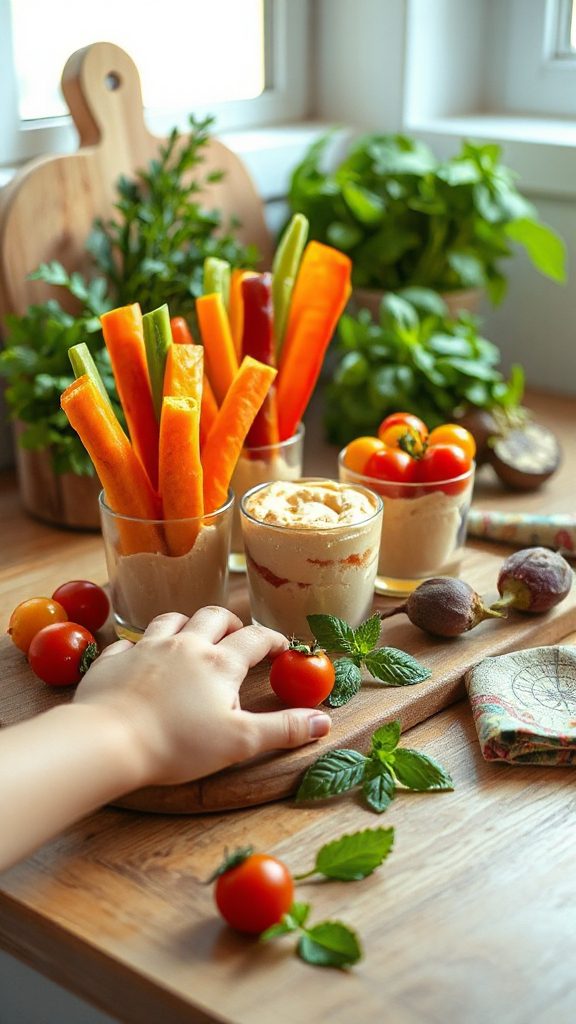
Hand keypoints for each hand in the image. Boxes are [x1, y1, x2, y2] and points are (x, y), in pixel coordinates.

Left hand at [73, 606, 331, 785]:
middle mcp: (186, 644)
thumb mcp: (241, 742)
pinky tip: (140, 659)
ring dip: (186, 625)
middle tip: (238, 635)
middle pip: (213, 616)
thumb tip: (324, 722)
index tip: (283, 645)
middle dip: (230, 622)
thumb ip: (284, 728)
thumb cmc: (179, 744)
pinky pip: (129, 643)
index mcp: (220, 662)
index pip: (255, 638)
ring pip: (171, 620)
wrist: (110, 740)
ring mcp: (147, 648)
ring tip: (192, 638)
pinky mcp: (114, 660)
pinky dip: (140, 647)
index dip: (273, 639)